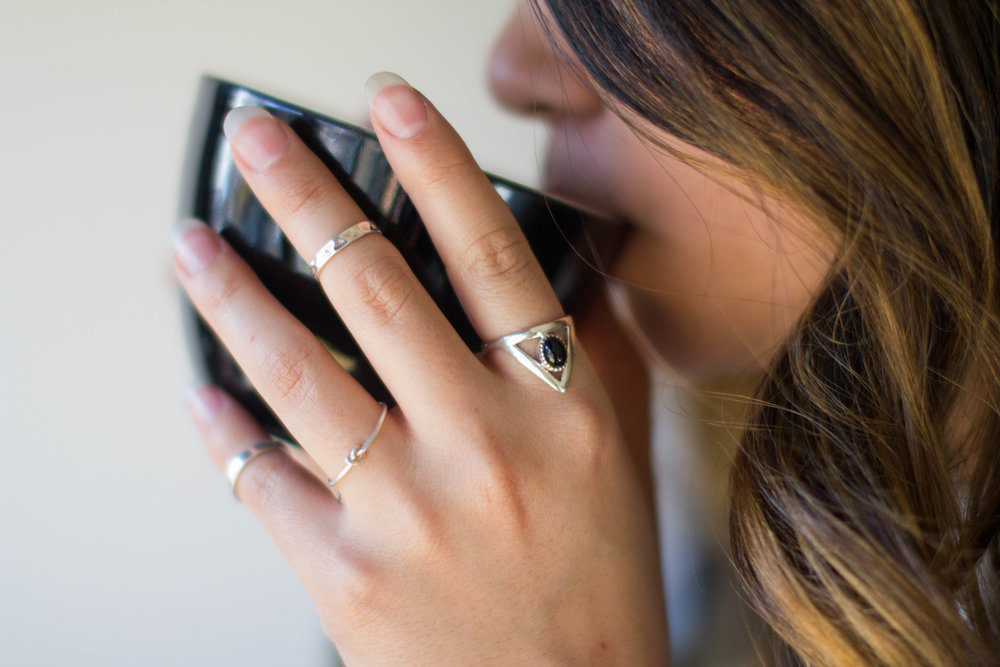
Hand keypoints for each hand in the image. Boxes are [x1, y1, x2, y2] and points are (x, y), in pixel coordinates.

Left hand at [173, 73, 667, 664]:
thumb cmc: (597, 589)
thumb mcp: (622, 464)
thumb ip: (597, 363)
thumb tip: (566, 279)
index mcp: (560, 411)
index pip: (492, 257)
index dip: (436, 167)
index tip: (391, 103)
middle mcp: (485, 449)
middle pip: (376, 291)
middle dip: (305, 197)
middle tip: (261, 145)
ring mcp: (409, 513)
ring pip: (298, 375)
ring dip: (232, 299)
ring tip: (192, 247)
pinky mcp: (346, 578)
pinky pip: (264, 484)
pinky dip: (223, 435)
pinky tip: (202, 395)